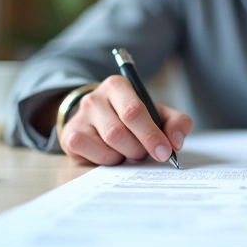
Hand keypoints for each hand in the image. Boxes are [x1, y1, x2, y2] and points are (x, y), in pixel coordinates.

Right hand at [58, 75, 192, 165]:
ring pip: (108, 145)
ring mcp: (80, 117)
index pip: (134, 111)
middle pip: (120, 131)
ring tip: (128, 150)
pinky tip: (111, 153)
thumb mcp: (156, 113)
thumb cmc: (131, 118)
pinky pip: (93, 155)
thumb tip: (176, 142)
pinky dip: (107, 160)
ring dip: (125, 154)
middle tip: (145, 153)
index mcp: (117, 85)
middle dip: (139, 148)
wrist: (97, 121)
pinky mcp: (70, 137)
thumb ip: (175, 123)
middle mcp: (95, 98)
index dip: (151, 135)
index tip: (165, 152)